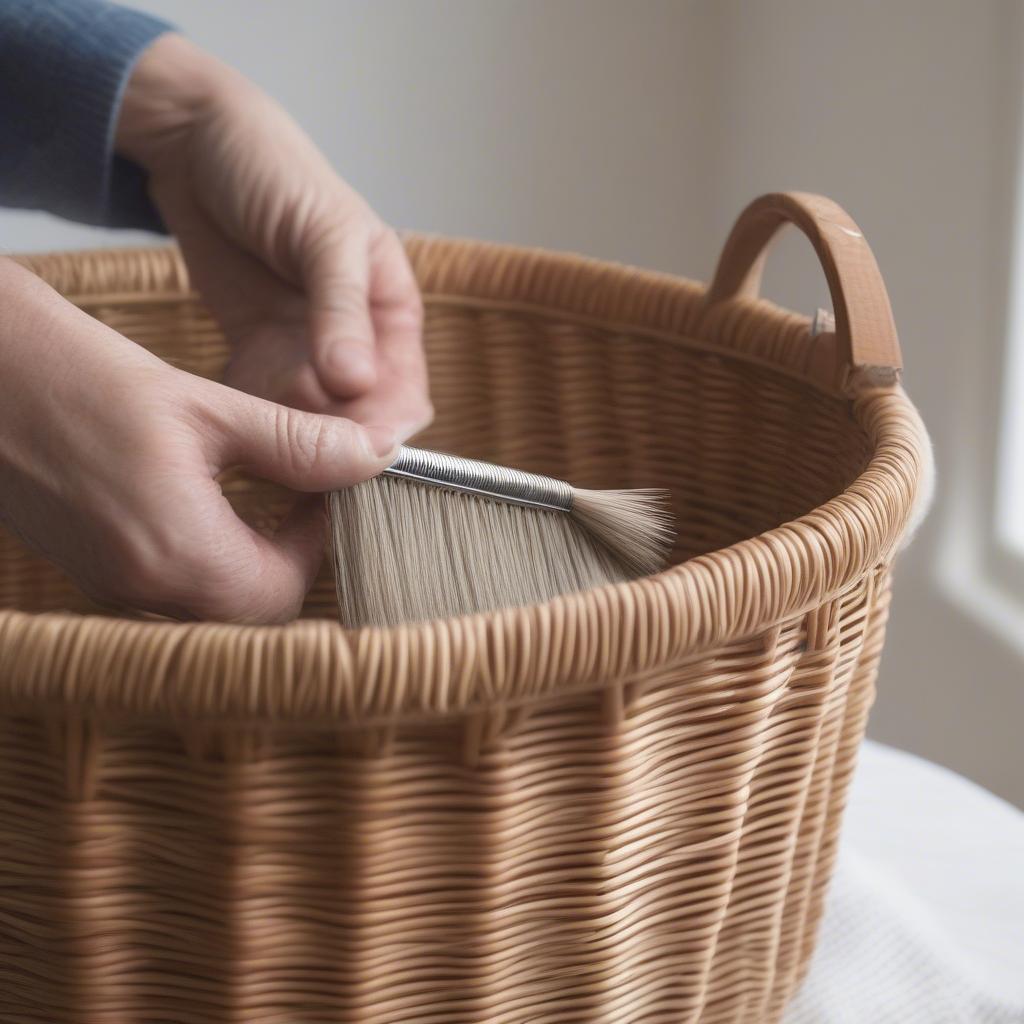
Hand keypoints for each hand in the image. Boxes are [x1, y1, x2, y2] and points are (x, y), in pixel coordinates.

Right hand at [0, 259, 397, 622]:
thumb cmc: (82, 377)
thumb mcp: (209, 406)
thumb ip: (299, 443)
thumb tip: (377, 454)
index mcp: (176, 554)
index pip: (286, 590)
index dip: (317, 542)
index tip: (322, 488)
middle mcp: (141, 590)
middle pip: (251, 610)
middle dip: (287, 558)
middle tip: (297, 494)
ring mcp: (110, 587)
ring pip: (212, 605)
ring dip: (249, 561)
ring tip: (258, 492)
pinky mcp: (92, 572)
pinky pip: (171, 590)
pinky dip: (206, 560)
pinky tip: (208, 503)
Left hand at [116, 34, 431, 440]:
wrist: (194, 144)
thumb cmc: (275, 170)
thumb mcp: (322, 234)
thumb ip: (341, 310)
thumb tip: (358, 384)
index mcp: (391, 311)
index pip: (405, 395)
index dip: (384, 430)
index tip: (352, 453)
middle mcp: (356, 340)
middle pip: (357, 419)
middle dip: (329, 435)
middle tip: (291, 437)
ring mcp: (306, 348)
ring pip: (308, 418)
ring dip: (285, 425)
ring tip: (256, 402)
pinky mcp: (260, 350)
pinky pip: (263, 400)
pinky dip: (249, 409)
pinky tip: (228, 399)